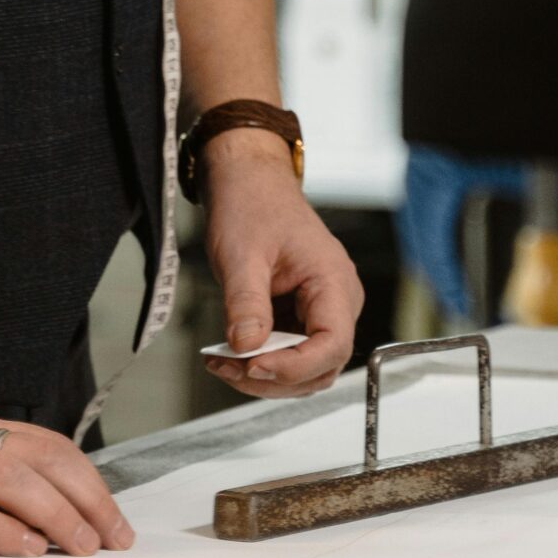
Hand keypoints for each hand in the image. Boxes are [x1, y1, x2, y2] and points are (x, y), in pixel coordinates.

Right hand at [0, 405, 137, 557]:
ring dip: (50, 513)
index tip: (115, 523)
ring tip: (80, 547)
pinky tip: (20, 549)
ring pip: (1, 478)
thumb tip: (42, 521)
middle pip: (33, 458)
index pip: (43, 446)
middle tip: (112, 541)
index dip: (86, 482)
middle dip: (82, 499)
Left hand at [200, 133, 362, 399]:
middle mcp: (337, 300)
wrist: (248, 180)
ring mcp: (320, 310)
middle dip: (274, 376)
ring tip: (221, 364)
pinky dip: (259, 360)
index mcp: (334, 281)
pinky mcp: (300, 315)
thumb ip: (246, 303)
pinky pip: (288, 352)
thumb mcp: (242, 254)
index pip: (332, 344)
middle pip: (320, 365)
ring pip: (304, 367)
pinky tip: (227, 355)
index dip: (295, 365)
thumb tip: (245, 348)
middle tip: (227, 369)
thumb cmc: (252, 204)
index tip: (254, 366)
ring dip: (264, 375)